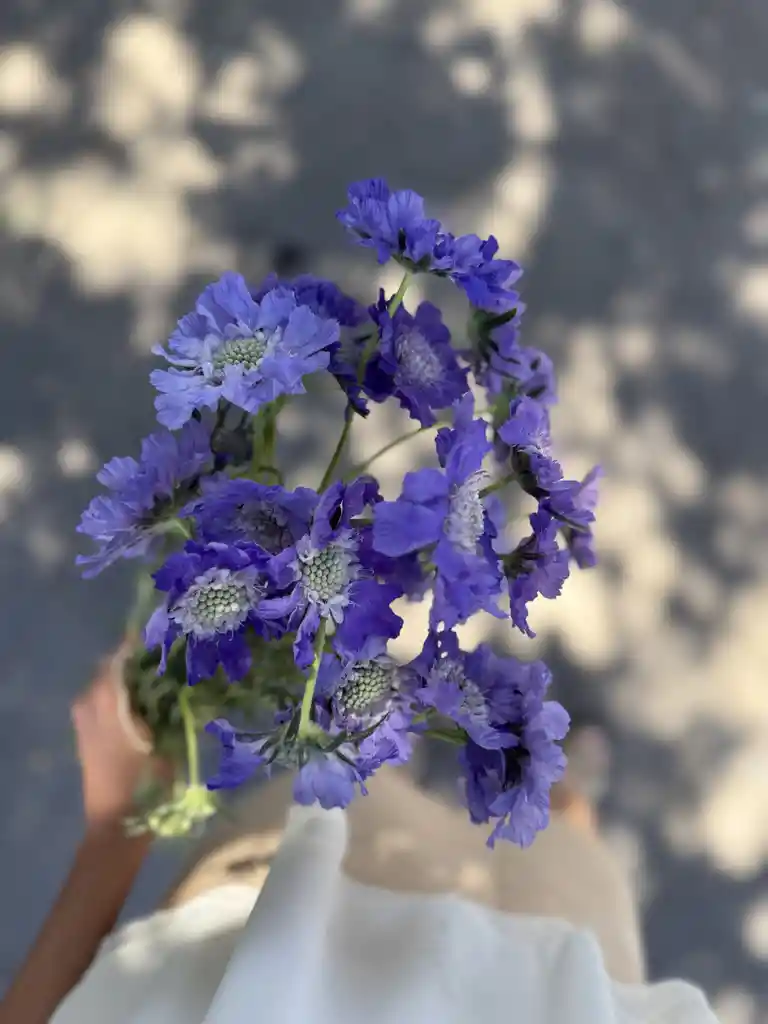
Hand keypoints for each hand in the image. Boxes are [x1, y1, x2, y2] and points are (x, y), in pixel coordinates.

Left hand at [71, 641, 158, 828]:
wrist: (116, 824)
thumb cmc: (145, 782)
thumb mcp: (169, 740)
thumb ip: (175, 704)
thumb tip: (192, 676)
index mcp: (109, 697)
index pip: (124, 652)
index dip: (147, 643)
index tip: (173, 639)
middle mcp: (90, 700)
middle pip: (115, 666)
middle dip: (142, 661)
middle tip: (174, 663)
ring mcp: (83, 716)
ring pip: (109, 683)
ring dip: (133, 680)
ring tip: (166, 685)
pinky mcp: (85, 731)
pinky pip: (104, 700)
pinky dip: (124, 697)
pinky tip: (150, 707)